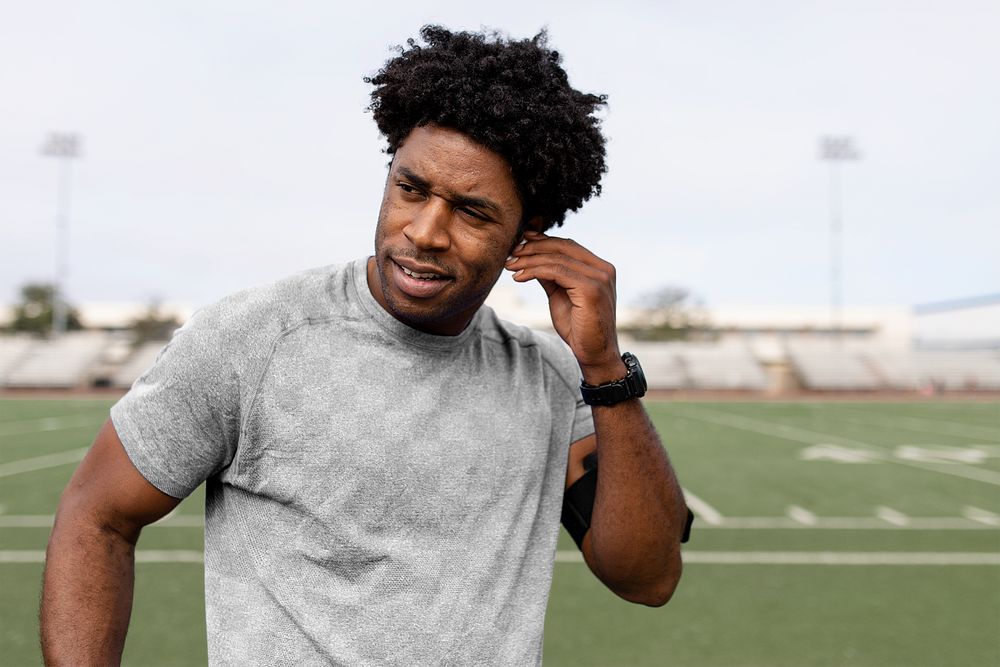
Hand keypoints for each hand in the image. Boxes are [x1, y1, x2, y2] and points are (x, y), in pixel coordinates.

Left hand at [505, 231, 624, 382]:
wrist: (594, 354)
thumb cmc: (578, 328)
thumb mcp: (560, 295)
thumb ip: (551, 276)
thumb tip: (531, 257)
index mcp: (600, 268)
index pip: (568, 245)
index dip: (543, 241)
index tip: (521, 241)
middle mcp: (603, 269)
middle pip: (562, 247)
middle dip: (533, 247)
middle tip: (511, 252)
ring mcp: (599, 278)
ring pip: (557, 259)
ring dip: (529, 260)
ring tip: (510, 265)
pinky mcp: (591, 289)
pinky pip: (556, 272)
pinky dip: (534, 271)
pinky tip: (519, 276)